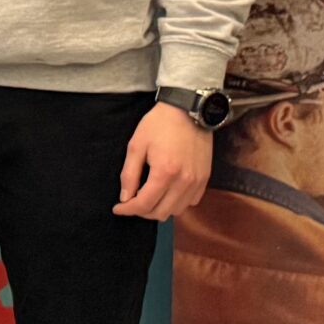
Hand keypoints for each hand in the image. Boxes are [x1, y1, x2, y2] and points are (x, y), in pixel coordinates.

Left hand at [115, 101, 210, 220]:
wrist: (188, 110)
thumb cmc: (159, 125)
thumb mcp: (136, 146)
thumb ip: (129, 174)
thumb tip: (125, 198)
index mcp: (165, 173)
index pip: (144, 204)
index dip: (128, 210)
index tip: (118, 208)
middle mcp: (184, 181)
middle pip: (161, 213)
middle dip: (142, 211)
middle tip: (131, 202)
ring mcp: (197, 181)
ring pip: (176, 211)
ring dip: (159, 209)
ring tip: (148, 197)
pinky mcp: (205, 178)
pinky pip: (191, 202)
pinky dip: (177, 202)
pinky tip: (167, 192)